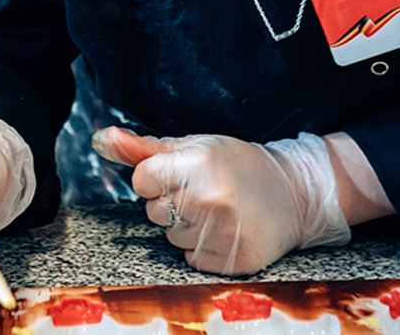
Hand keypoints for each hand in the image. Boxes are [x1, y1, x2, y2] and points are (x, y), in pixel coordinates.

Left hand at [92, 127, 349, 275]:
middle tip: (204, 193)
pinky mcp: (232, 260)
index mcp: (200, 165)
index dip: (156, 178)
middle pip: (153, 211)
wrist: (295, 195)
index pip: (142, 180)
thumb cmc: (241, 166)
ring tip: (217, 212)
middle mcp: (210, 200)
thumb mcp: (198, 146)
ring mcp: (223, 233)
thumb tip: (103, 139)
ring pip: (171, 237)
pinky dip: (203, 248)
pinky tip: (225, 230)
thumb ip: (147, 147)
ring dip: (187, 227)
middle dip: (171, 203)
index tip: (179, 176)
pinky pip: (191, 259)